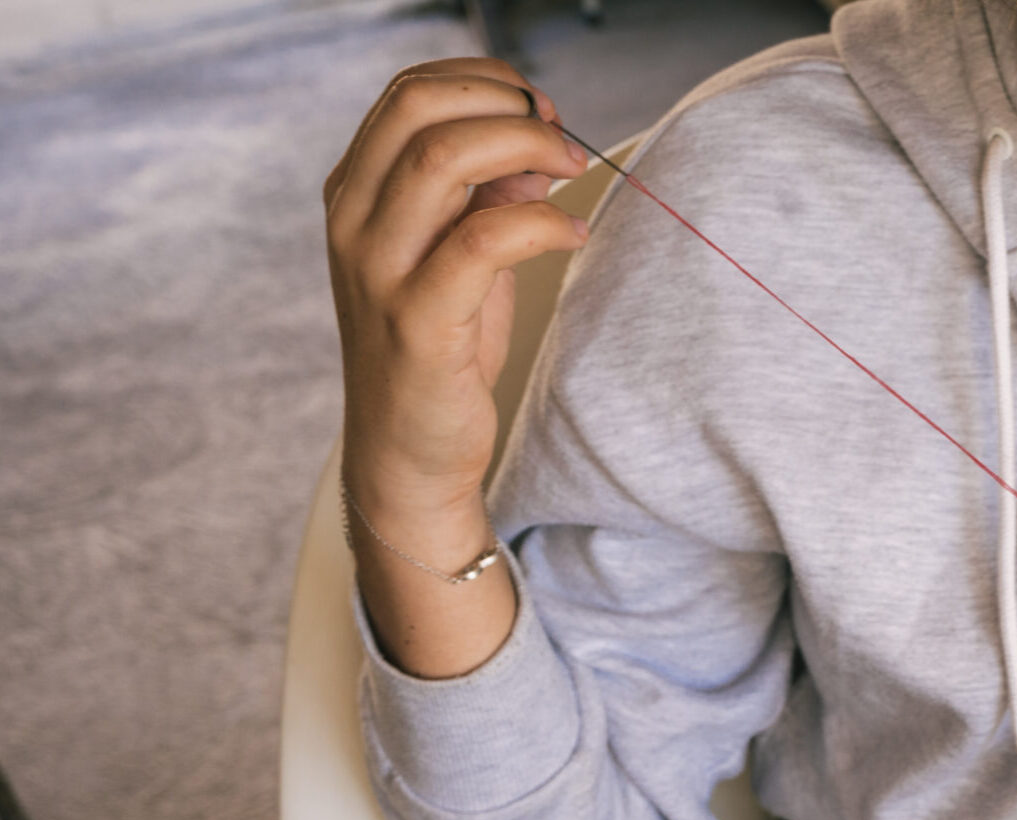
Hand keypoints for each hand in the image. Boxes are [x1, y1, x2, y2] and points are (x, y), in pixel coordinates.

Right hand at [325, 58, 590, 512]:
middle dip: (505, 103)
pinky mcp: (417, 321)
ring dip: (525, 147)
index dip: (483, 81)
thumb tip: (538, 144)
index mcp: (355, 193)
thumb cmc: (438, 350)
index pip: (407, 92)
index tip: (539, 106)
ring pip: (441, 159)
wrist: (406, 452)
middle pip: (420, 109)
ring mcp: (377, 269)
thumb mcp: (462, 257)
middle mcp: (353, 221)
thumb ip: (488, 196)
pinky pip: (483, 239)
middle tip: (562, 133)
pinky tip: (573, 232)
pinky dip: (541, 222)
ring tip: (573, 168)